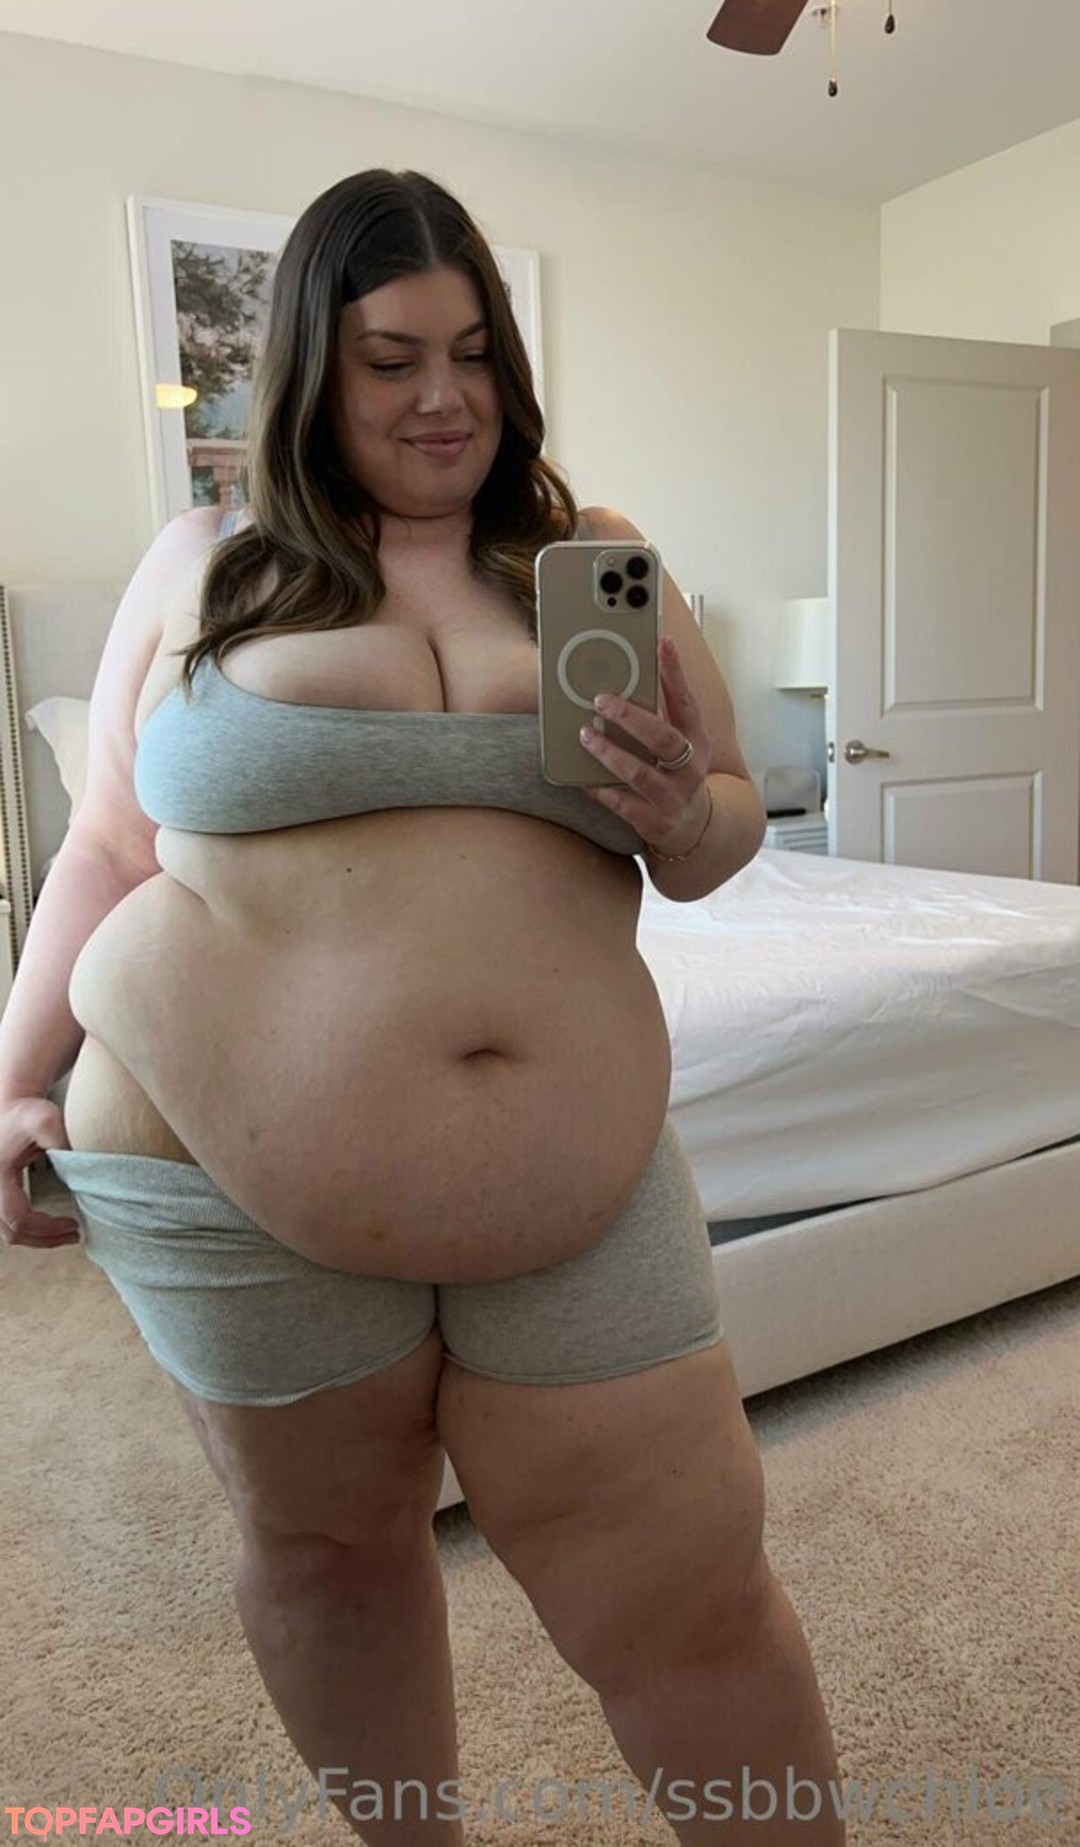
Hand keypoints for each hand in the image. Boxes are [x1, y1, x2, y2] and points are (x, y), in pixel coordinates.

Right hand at [0, 1097, 80, 1247]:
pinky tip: (50, 1223)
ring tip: (66, 1232)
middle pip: (12, 1232)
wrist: (7, 1107)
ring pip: (9, 1232)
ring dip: (37, 1236)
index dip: (47, 1229)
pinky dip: (29, 1228)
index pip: (19, 1219)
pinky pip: (8, 1223)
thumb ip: (60, 1139)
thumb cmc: (25, 1113)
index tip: (74, 1225)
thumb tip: (79, 1168)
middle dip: (46, 1238)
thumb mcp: (44, 1119)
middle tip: (75, 1234)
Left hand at [579, 635, 712, 857]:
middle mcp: (690, 768)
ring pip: (640, 774)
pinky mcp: (656, 822)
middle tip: (601, 700)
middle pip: (663, 738)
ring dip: (610, 753)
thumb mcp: (679, 745)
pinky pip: (625, 805)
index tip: (663, 641)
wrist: (692, 828)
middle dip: (631, 717)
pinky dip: (603, 792)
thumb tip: (620, 678)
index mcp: (696, 740)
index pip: (687, 701)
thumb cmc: (675, 774)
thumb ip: (658, 717)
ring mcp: (674, 797)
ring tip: (585, 736)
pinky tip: (584, 781)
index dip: (675, 671)